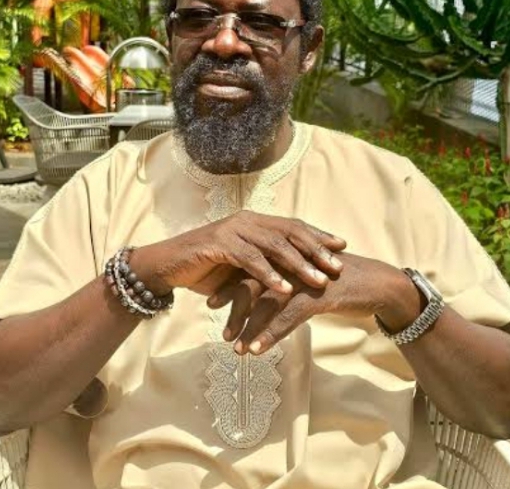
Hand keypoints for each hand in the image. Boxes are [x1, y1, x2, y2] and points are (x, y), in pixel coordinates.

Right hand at [129, 211, 345, 296]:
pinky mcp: (220, 244)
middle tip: (339, 265)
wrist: (168, 264)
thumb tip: (292, 276)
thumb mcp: (240, 265)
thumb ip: (263, 264)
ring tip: (320, 280)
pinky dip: (269, 274)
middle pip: (290, 232)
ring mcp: (234, 230)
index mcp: (255, 222)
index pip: (293, 226)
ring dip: (300, 263)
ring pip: (275, 245)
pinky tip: (284, 287)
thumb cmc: (206, 266)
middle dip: (317, 249)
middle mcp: (248, 221)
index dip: (318, 235)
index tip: (342, 245)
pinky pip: (251, 259)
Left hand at [208, 253, 419, 353]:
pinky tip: (257, 350)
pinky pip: (287, 318)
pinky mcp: (317, 295)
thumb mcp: (311, 277)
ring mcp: (303, 278)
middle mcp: (292, 263)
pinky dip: (270, 335)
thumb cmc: (342, 282)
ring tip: (235, 347)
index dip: (231, 284)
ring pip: (266, 303)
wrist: (377, 284)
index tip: (214, 302)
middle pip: (253, 282)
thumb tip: (268, 294)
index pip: (251, 267)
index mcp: (288, 256)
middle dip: (233, 305)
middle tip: (219, 325)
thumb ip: (289, 280)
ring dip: (248, 326)